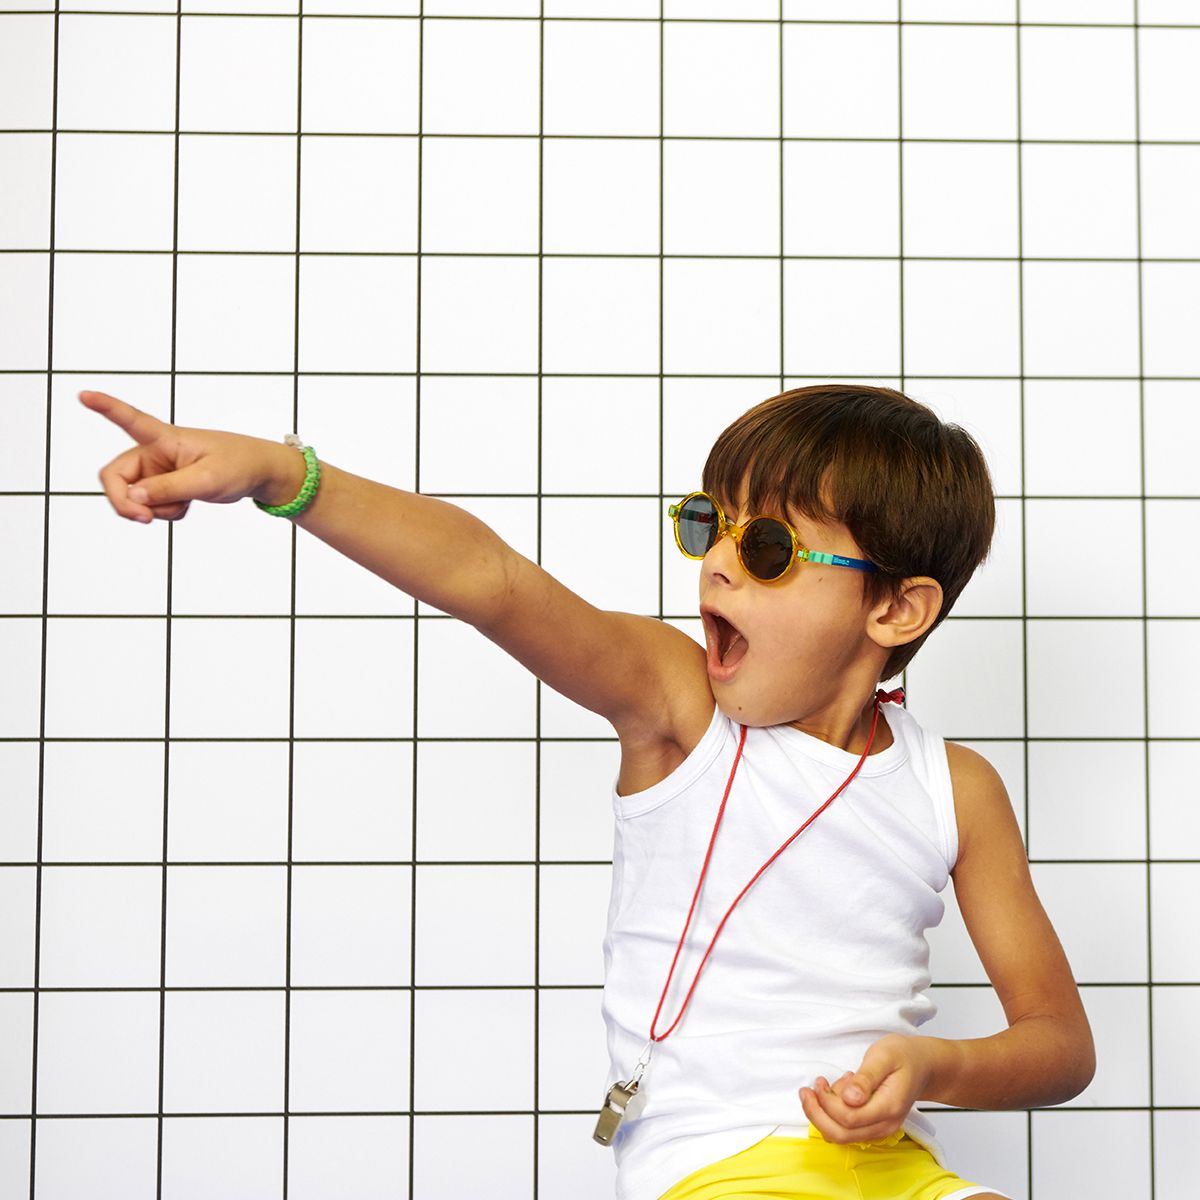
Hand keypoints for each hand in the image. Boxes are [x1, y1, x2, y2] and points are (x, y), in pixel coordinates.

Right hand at [81, 390, 284, 523]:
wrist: (258, 473)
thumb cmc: (238, 465)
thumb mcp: (207, 479)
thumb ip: (169, 488)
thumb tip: (133, 497)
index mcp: (165, 438)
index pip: (131, 420)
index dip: (106, 408)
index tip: (84, 395)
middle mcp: (154, 453)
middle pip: (115, 477)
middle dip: (125, 501)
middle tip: (143, 519)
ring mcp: (158, 471)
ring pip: (134, 498)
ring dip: (153, 510)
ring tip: (183, 503)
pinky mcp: (165, 486)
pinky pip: (152, 506)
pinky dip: (166, 512)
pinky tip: (187, 504)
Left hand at [798, 1034, 935, 1145]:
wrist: (921, 1065)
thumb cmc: (903, 1056)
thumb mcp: (883, 1056)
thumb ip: (866, 1078)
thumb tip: (849, 1098)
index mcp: (888, 1107)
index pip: (848, 1118)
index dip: (826, 1103)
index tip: (819, 1081)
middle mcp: (884, 1125)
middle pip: (840, 1134)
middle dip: (816, 1114)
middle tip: (807, 1090)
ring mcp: (879, 1129)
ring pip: (841, 1135)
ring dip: (823, 1113)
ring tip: (829, 1084)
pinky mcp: (873, 1126)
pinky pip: (846, 1130)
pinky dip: (833, 1114)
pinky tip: (839, 1091)